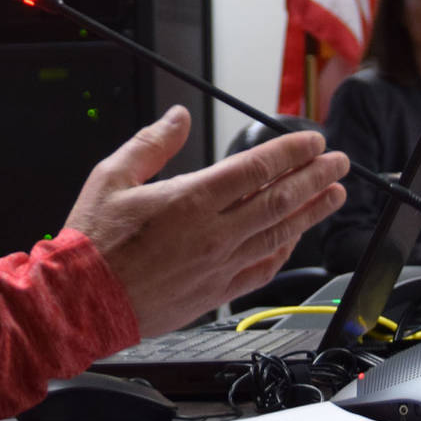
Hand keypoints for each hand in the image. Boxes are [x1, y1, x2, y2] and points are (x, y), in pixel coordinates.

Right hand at [62, 106, 347, 336]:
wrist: (81, 303)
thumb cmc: (93, 243)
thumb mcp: (111, 177)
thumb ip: (151, 144)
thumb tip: (177, 117)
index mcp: (190, 199)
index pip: (256, 168)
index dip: (291, 152)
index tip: (313, 141)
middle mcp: (213, 233)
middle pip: (279, 199)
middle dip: (316, 177)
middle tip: (339, 162)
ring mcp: (218, 265)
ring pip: (279, 233)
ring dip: (312, 212)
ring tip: (335, 194)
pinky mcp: (215, 293)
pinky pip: (262, 269)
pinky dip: (284, 251)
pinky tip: (296, 238)